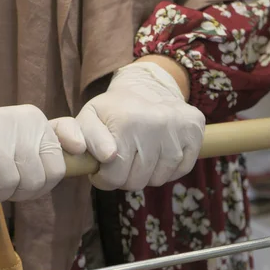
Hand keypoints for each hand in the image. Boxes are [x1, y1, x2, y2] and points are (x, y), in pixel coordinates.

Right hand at [0, 105, 85, 202]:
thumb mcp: (27, 141)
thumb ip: (53, 151)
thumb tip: (87, 155)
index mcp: (37, 121)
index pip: (58, 164)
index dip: (47, 182)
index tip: (36, 184)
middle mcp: (18, 121)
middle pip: (36, 179)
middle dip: (20, 192)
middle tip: (5, 185)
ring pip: (9, 182)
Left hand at [68, 61, 204, 190]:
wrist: (149, 87)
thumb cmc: (113, 110)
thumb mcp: (87, 118)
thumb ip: (73, 135)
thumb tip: (97, 154)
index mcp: (126, 123)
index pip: (114, 177)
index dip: (104, 177)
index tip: (103, 166)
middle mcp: (156, 125)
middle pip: (136, 181)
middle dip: (124, 176)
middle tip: (122, 159)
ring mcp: (179, 131)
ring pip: (158, 179)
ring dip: (147, 173)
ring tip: (141, 152)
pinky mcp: (196, 133)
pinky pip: (180, 171)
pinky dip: (168, 168)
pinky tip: (160, 151)